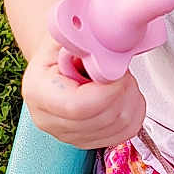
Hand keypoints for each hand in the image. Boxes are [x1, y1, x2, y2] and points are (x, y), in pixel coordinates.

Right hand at [21, 32, 146, 149]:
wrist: (59, 59)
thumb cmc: (64, 46)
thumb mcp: (69, 31)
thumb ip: (84, 37)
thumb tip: (106, 40)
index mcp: (38, 92)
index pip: (78, 106)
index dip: (108, 89)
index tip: (118, 70)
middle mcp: (49, 120)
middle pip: (103, 118)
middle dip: (123, 90)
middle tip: (120, 69)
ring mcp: (69, 135)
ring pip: (119, 126)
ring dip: (131, 98)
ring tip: (119, 79)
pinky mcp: (89, 142)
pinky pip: (126, 133)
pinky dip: (135, 112)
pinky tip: (123, 94)